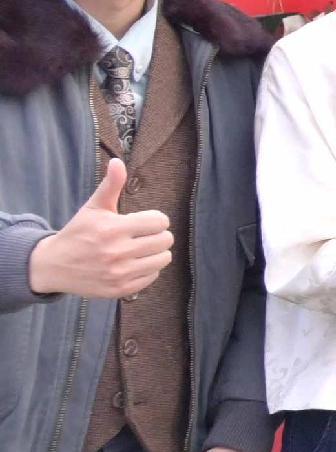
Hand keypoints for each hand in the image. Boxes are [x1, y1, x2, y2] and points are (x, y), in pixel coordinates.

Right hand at [27, 159, 172, 299]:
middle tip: (141, 236)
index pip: (160, 221)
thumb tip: (118, 162)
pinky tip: (132, 264)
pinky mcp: (120, 289)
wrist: (53, 266)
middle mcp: (117, 252)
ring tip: (139, 249)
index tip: (142, 222)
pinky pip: (153, 276)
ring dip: (155, 252)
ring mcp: (119, 273)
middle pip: (165, 240)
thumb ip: (111, 185)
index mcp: (113, 229)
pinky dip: (147, 269)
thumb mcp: (93, 208)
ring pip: (163, 258)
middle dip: (156, 235)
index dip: (154, 220)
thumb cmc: (78, 233)